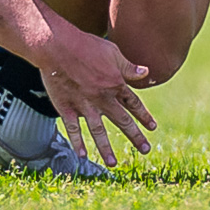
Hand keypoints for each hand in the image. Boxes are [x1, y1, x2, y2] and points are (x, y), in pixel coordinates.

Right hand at [37, 20, 157, 166]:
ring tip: (113, 163)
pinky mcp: (66, 107)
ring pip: (98, 130)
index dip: (144, 116)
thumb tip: (146, 72)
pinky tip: (82, 156)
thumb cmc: (86, 46)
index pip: (133, 103)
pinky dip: (78, 142)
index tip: (152, 128)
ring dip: (106, 148)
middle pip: (122, 121)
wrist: (58, 47)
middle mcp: (102, 97)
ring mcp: (84, 104)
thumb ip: (128, 67)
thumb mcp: (113, 52)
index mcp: (115, 83)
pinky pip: (73, 128)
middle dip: (135, 136)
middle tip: (146, 150)